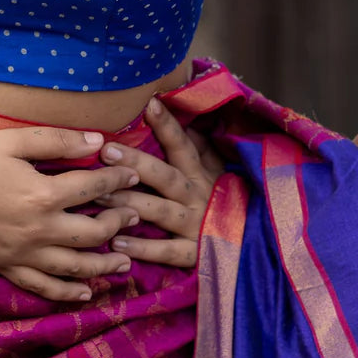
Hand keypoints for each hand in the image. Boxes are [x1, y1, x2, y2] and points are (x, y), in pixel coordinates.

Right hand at [0, 125, 142, 302]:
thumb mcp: (13, 140)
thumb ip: (58, 141)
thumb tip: (99, 142)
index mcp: (43, 194)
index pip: (94, 187)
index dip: (118, 181)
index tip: (134, 176)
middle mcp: (38, 230)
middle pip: (92, 232)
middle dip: (119, 223)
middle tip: (135, 215)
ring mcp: (23, 254)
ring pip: (75, 267)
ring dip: (104, 264)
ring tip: (126, 260)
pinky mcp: (6, 267)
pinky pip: (43, 287)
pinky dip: (68, 293)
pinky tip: (85, 292)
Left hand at [94, 96, 225, 266]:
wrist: (256, 245)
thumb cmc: (228, 202)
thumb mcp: (218, 172)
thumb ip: (200, 147)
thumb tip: (182, 118)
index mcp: (200, 174)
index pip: (183, 145)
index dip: (168, 124)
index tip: (149, 103)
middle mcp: (197, 197)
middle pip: (165, 176)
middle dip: (136, 163)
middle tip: (107, 150)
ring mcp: (196, 225)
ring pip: (161, 211)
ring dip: (131, 203)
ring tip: (100, 195)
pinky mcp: (195, 254)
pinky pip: (168, 252)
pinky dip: (144, 249)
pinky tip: (117, 242)